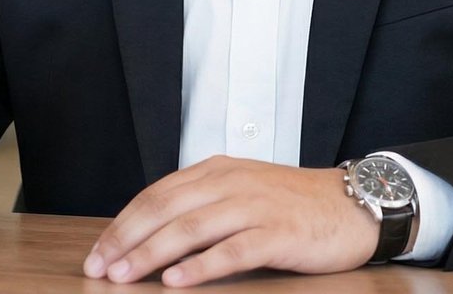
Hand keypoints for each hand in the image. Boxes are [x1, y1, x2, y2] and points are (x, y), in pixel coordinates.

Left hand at [83, 156, 380, 286]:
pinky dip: (201, 266)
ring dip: (152, 253)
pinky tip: (177, 281)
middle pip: (164, 209)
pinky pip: (232, 249)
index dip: (122, 224)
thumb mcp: (241, 192)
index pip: (155, 194)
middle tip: (99, 267)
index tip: (98, 251)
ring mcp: (254, 206)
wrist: (354, 204)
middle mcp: (230, 182)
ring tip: (124, 276)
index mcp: (215, 170)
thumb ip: (201, 204)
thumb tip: (151, 235)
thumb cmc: (294, 204)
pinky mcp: (277, 232)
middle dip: (126, 240)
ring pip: (190, 228)